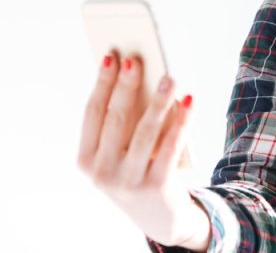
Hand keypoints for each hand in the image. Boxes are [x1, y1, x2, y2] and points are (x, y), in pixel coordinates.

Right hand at [76, 50, 209, 249]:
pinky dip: (181, 120)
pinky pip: (171, 146)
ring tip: (169, 77)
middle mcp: (102, 172)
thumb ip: (123, 122)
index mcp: (86, 160)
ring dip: (158, 100)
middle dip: (127, 85)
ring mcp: (128, 181)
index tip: (111, 55)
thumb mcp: (121, 153)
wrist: (160, 219)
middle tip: (137, 59)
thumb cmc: (138, 172)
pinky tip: (189, 101)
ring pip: (145, 130)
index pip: (92, 113)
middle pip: (116, 118)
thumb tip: (138, 76)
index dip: (102, 83)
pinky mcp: (156, 186)